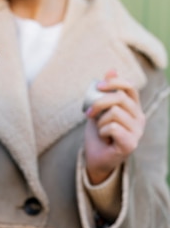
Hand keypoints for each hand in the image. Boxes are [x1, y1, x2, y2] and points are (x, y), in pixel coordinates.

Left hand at [84, 70, 145, 184]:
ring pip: (114, 113)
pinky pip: (113, 127)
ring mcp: (138, 131)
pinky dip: (102, 131)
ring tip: (101, 130)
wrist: (95, 158)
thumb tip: (111, 69)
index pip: (129, 87)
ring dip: (100, 121)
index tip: (97, 86)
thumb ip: (105, 92)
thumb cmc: (98, 134)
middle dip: (98, 103)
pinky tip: (104, 138)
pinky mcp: (131, 144)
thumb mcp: (99, 110)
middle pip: (119, 98)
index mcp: (134, 108)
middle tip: (88, 114)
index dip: (114, 83)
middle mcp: (140, 118)